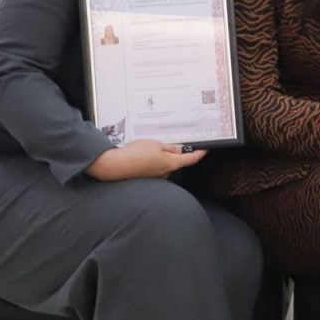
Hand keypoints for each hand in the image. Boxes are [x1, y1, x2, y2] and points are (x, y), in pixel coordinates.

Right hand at [86, 139, 205, 180]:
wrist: (115, 166)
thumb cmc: (134, 155)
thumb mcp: (155, 144)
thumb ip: (170, 148)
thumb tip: (180, 150)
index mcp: (171, 163)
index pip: (191, 159)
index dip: (199, 154)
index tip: (204, 150)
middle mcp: (166, 172)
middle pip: (178, 161)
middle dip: (175, 152)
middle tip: (167, 142)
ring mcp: (157, 176)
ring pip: (166, 163)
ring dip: (163, 156)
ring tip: (149, 148)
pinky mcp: (149, 177)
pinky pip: (157, 167)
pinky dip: (154, 160)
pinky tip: (144, 155)